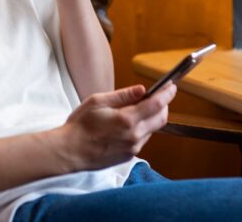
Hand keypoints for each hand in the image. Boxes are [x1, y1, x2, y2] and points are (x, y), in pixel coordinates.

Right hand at [57, 84, 176, 170]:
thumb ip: (122, 96)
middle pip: (161, 118)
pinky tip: (129, 123)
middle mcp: (134, 135)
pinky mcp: (129, 155)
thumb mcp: (97, 101)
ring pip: (153, 129)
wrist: (70, 151)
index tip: (171, 86)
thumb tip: (141, 89)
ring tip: (138, 109)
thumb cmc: (80, 125)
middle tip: (159, 95)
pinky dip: (142, 128)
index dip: (167, 94)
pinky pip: (143, 139)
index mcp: (126, 119)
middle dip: (164, 105)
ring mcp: (133, 148)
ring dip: (152, 117)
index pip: (156, 104)